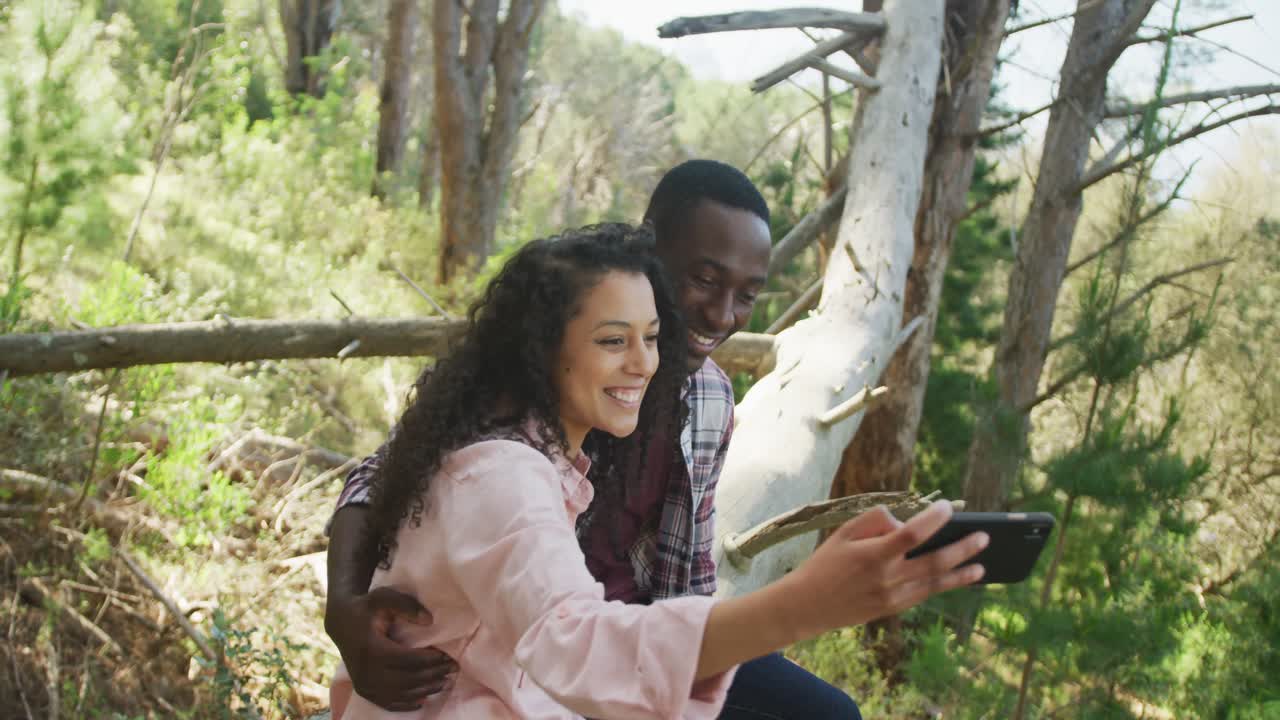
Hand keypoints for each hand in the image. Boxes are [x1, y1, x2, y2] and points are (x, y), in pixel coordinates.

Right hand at [325, 586, 457, 711]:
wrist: (341, 623)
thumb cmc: (366, 608)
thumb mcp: (383, 597)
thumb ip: (406, 605)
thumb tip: (429, 621)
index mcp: (371, 649)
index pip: (408, 661)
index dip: (431, 661)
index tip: (449, 658)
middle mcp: (366, 670)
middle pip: (408, 679)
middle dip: (433, 675)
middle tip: (452, 670)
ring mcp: (364, 684)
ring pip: (401, 693)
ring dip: (425, 690)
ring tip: (444, 681)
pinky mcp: (364, 691)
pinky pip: (388, 703)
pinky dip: (407, 703)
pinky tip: (423, 699)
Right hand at [782, 500, 986, 637]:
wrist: (809, 604)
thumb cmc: (826, 562)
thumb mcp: (843, 533)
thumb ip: (875, 521)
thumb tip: (904, 522)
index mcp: (872, 555)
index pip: (911, 534)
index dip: (933, 519)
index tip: (947, 506)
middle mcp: (886, 578)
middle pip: (934, 562)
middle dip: (963, 549)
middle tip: (984, 537)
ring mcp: (891, 597)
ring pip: (935, 584)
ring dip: (961, 574)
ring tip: (982, 566)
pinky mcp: (892, 608)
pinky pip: (924, 595)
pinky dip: (944, 585)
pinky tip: (958, 578)